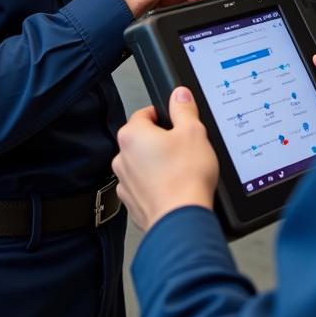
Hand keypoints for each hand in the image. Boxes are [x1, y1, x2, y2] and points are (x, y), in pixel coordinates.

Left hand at [113, 87, 218, 231]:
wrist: (182, 221)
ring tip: (181, 172)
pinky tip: (174, 189)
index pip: (145, 113)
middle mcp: (122, 158)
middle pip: (143, 140)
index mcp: (132, 135)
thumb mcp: (193, 132)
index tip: (177, 124)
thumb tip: (180, 95)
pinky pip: (144, 187)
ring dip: (158, 165)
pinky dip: (156, 187)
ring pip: (143, 165)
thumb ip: (184, 108)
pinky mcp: (132, 204)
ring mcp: (125, 183)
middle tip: (184, 149)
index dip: (164, 116)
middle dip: (162, 142)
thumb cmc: (185, 178)